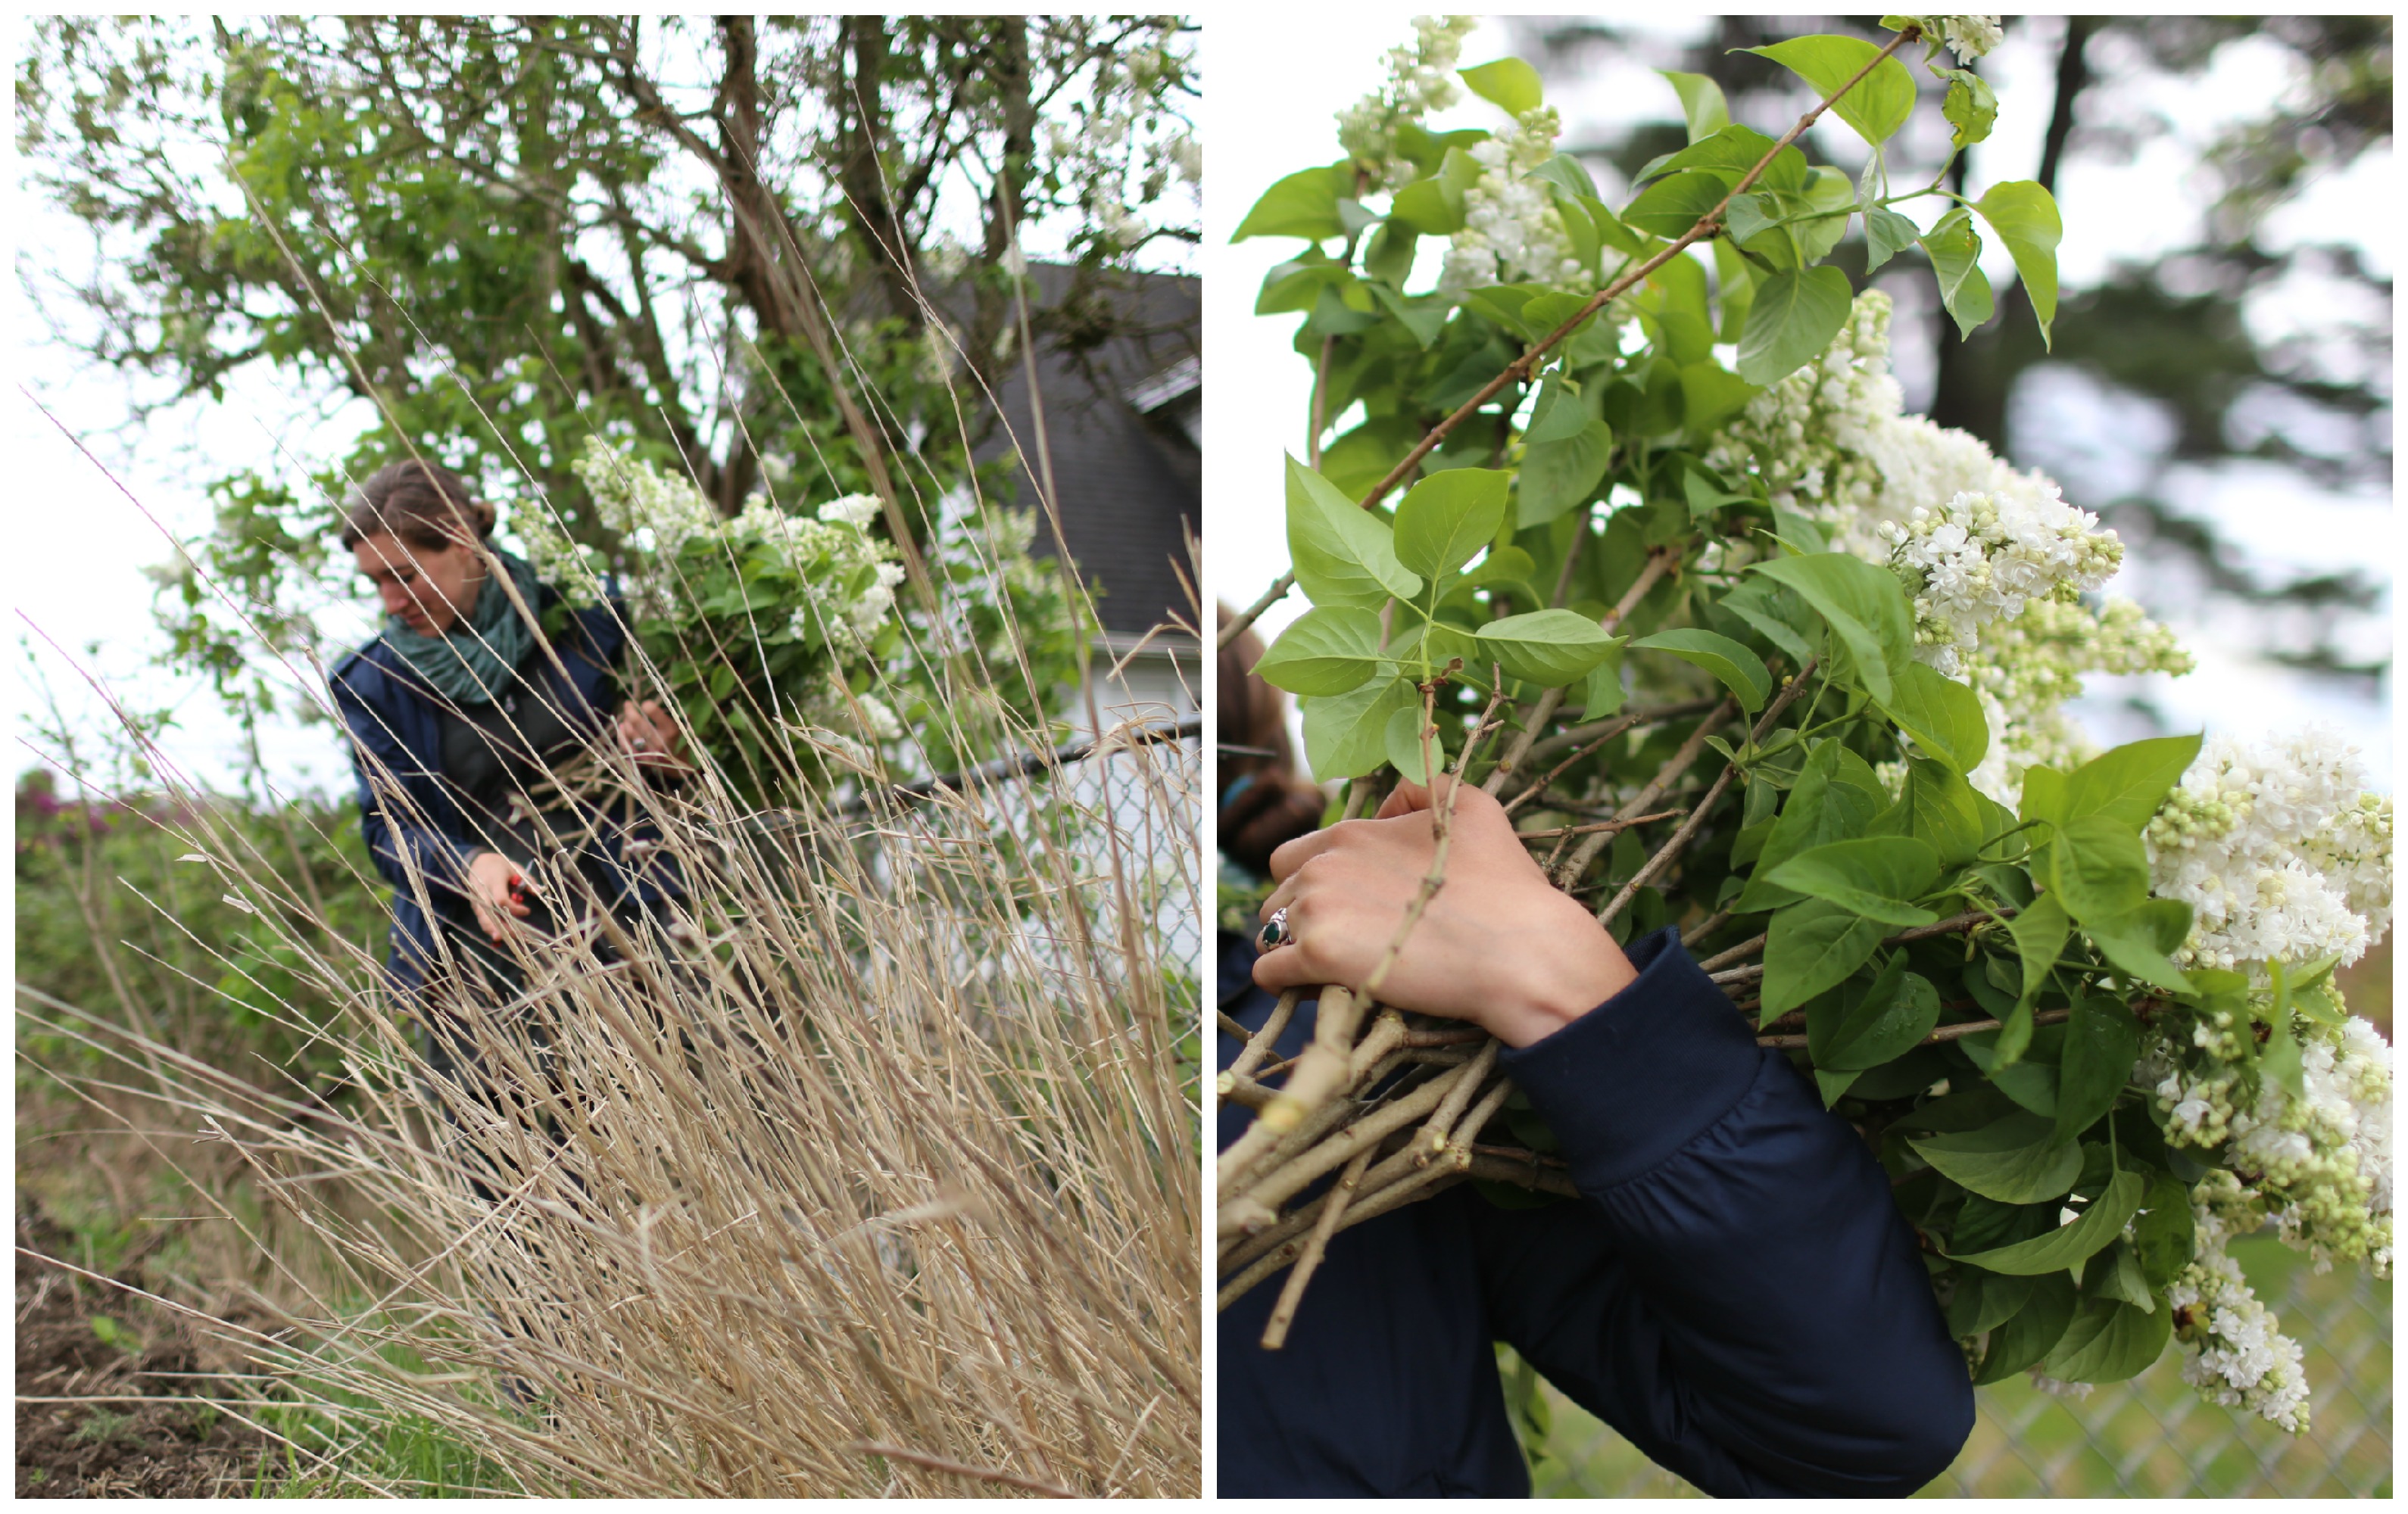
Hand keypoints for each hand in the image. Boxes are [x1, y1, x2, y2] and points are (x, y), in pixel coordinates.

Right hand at [466, 850, 532, 943]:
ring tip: (505, 940)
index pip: (501, 899)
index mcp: (493, 880)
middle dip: (498, 926)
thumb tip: (538, 892)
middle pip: (487, 912)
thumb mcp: (515, 868)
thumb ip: (527, 880)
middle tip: (513, 937)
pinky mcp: (474, 904)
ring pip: (482, 917)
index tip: (527, 911)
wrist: (478, 861)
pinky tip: (499, 935)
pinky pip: (481, 918)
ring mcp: (475, 898)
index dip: (514, 908)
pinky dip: (489, 927)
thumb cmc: (500, 866)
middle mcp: (482, 890)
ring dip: (493, 930)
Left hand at [615, 698, 691, 772]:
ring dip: (626, 721)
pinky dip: (621, 735)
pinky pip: (625, 745)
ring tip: (627, 717)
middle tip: (627, 704)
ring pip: (630, 732)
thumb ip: (683, 718)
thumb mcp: (687, 731)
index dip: (649, 707)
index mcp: (671, 732)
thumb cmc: (683, 746)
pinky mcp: (640, 759)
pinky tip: (621, 726)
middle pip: (638, 722)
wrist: (679, 770)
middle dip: (630, 711)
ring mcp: (648, 752)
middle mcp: (659, 742)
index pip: (656, 715)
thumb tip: (677, 705)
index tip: (645, 703)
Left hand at [1253, 777, 1636, 1047]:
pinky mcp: (1318, 957)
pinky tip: (1316, 989)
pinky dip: (1284, 982)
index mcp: (1349, 833)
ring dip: (1293, 949)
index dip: (1315, 882)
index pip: (1294, 856)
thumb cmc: (1504, 883)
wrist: (1520, 950)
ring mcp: (1317, 909)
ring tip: (1334, 968)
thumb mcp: (1471, 807)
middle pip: (1278, 894)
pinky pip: (1269, 973)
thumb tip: (1383, 807)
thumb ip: (1418, 791)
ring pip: (1271, 933)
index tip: (1345, 906)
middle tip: (1343, 940)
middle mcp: (1323, 865)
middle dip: (1301, 916)